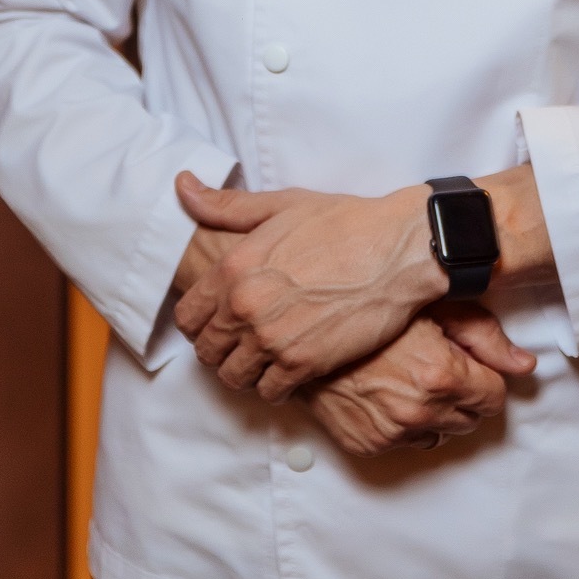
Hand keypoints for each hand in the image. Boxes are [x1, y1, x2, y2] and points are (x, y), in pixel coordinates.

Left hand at [172, 172, 447, 401]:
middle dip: (219, 348)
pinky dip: (275, 385)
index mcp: (233, 268)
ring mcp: (272, 339)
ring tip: (262, 358)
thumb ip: (225, 205)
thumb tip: (182, 186)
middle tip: (241, 341)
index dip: (198, 321)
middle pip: (206, 352)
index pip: (186, 316)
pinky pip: (269, 392)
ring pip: (233, 377)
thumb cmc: (343, 222)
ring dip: (244, 370)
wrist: (396, 249)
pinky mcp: (303, 364)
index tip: (216, 320)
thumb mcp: (280, 205)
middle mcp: (245, 307)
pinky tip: (288, 368)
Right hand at [303, 304, 535, 456]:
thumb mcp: (433, 306)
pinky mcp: (370, 445)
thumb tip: (524, 363)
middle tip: (437, 364)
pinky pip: (408, 443)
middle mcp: (420, 410)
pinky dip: (405, 422)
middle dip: (463, 393)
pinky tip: (389, 391)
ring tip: (410, 377)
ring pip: (441, 433)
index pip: (495, 396)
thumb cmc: (369, 309)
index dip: (484, 375)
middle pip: (472, 418)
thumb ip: (485, 335)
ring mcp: (393, 432)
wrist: (306, 329)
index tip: (468, 362)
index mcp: (442, 375)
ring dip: (436, 411)